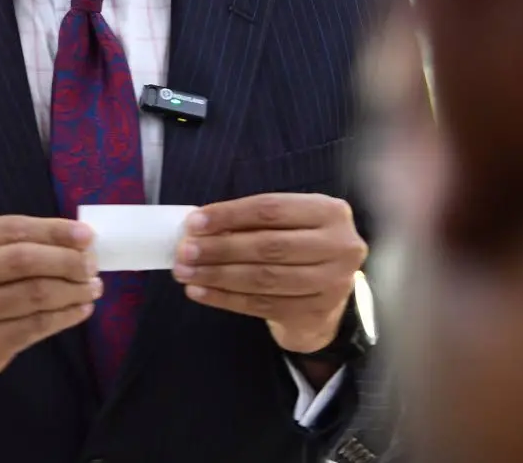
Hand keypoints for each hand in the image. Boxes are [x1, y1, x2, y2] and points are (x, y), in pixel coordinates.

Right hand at [0, 216, 100, 397]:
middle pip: (22, 260)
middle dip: (66, 260)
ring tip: (91, 286)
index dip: (52, 230)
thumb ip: (7, 242)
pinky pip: (35, 326)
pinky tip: (80, 308)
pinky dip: (65, 315)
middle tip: (91, 264)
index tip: (85, 235)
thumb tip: (75, 238)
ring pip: (33, 294)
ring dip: (72, 289)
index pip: (9, 229)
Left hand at [173, 193, 365, 352]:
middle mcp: (338, 246)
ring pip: (263, 278)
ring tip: (185, 272)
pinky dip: (225, 298)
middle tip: (184, 251)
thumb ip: (251, 222)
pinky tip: (200, 292)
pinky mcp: (315, 313)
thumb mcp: (287, 224)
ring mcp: (331, 284)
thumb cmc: (298, 247)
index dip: (229, 215)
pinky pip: (261, 305)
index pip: (270, 209)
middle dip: (219, 248)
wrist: (327, 296)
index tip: (194, 222)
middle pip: (268, 245)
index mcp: (329, 212)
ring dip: (217, 275)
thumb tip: (197, 225)